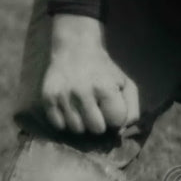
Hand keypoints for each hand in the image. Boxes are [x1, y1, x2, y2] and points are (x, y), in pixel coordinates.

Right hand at [41, 14, 139, 134]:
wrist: (75, 48)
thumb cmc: (104, 70)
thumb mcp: (125, 84)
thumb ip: (131, 110)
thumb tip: (121, 132)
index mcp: (105, 88)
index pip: (115, 121)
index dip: (115, 118)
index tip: (111, 108)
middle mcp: (82, 92)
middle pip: (96, 129)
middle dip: (99, 122)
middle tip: (96, 110)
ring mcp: (63, 96)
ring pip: (77, 130)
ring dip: (82, 123)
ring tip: (82, 109)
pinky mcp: (48, 98)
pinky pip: (59, 126)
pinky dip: (65, 122)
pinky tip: (70, 109)